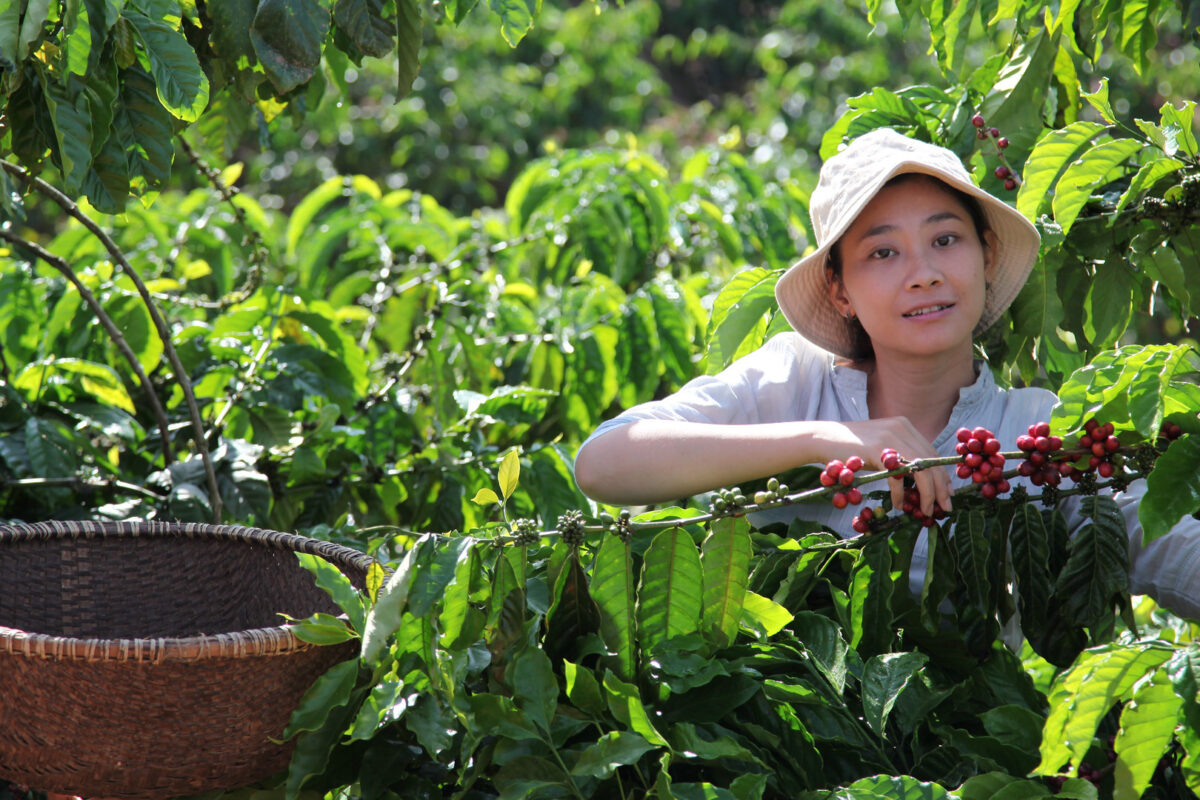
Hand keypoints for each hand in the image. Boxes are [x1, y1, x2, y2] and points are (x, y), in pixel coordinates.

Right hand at [809, 417, 952, 517]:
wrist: (823, 438)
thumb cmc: (851, 447)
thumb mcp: (881, 446)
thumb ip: (900, 455)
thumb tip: (920, 480)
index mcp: (905, 426)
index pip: (932, 453)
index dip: (942, 475)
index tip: (947, 494)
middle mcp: (901, 428)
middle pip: (931, 461)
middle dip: (941, 488)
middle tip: (945, 507)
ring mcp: (890, 437)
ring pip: (921, 469)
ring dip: (926, 494)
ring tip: (925, 510)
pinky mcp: (877, 449)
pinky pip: (897, 476)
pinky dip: (900, 493)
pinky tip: (898, 503)